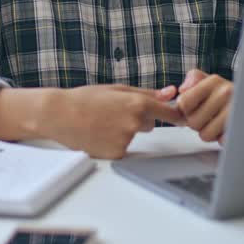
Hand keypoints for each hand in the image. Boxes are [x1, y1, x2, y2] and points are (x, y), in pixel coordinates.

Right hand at [39, 84, 184, 159]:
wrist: (60, 115)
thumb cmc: (86, 99)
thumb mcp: (116, 90)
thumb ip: (146, 93)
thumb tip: (170, 93)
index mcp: (137, 104)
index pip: (170, 113)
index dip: (177, 115)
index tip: (184, 118)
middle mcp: (135, 123)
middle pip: (150, 123)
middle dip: (138, 119)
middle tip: (113, 113)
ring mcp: (126, 140)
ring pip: (135, 135)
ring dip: (124, 130)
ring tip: (101, 122)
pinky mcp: (116, 154)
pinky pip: (123, 147)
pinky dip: (114, 142)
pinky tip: (98, 134)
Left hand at [176, 69, 231, 143]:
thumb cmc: (227, 95)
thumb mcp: (211, 82)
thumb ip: (193, 80)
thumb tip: (182, 89)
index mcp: (214, 81)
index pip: (184, 102)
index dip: (185, 109)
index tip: (194, 107)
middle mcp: (226, 92)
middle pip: (192, 122)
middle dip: (198, 123)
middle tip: (209, 117)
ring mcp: (235, 111)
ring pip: (205, 135)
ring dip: (209, 133)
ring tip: (218, 123)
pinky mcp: (242, 127)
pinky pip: (220, 141)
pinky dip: (221, 139)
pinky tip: (227, 130)